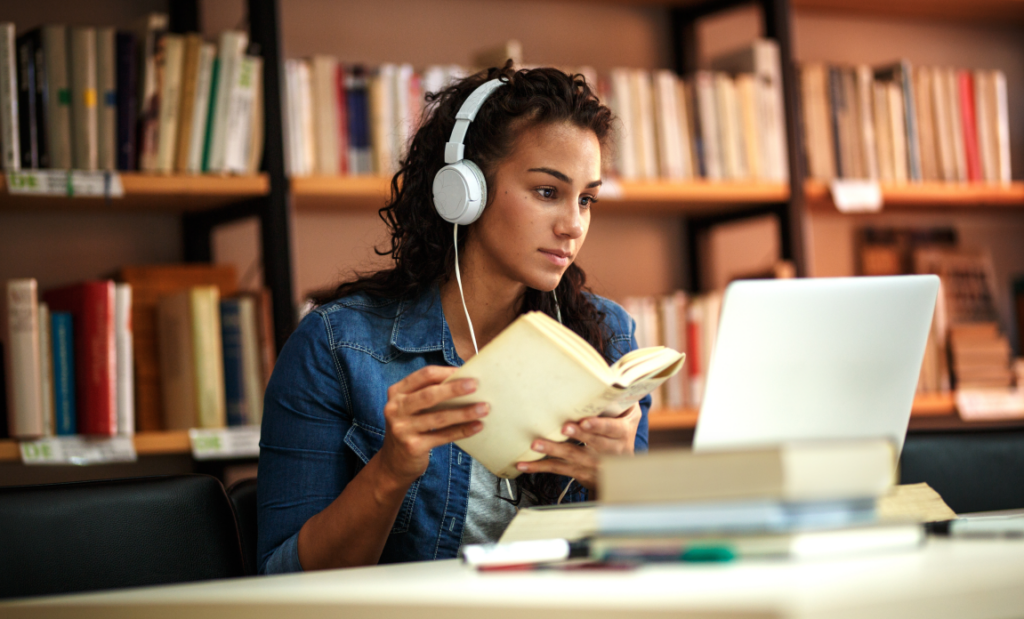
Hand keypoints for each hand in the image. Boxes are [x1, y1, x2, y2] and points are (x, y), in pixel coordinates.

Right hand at [377, 366, 487, 485]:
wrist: (394, 462)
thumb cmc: (411, 427)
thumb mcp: (411, 407)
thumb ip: (429, 393)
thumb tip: (465, 381)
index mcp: (397, 392)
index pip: (424, 376)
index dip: (446, 372)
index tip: (466, 371)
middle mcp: (395, 408)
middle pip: (429, 395)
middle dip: (454, 389)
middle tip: (476, 385)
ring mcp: (402, 429)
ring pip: (439, 417)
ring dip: (464, 412)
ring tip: (484, 408)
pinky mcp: (412, 447)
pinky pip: (443, 436)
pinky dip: (462, 431)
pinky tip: (477, 426)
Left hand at [514, 403, 641, 490]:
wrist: (625, 470)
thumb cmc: (621, 432)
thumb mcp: (630, 415)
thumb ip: (623, 397)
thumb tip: (614, 373)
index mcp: (622, 433)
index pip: (611, 429)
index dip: (598, 426)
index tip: (585, 422)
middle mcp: (610, 451)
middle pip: (592, 443)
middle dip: (577, 436)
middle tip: (563, 428)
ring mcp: (594, 464)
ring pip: (572, 457)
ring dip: (553, 450)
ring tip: (536, 444)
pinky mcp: (580, 473)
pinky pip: (559, 469)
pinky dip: (540, 467)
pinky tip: (524, 465)